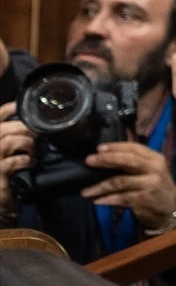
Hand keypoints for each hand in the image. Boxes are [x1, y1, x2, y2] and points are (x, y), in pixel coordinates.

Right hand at [0, 103, 33, 220]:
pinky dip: (26, 160)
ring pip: (9, 141)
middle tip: (37, 136)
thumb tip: (33, 124)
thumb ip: (14, 136)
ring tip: (34, 150)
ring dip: (27, 144)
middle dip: (25, 128)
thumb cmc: (6, 174)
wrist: (1, 202)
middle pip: (4, 128)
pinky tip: (32, 163)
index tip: (25, 107)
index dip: (10, 108)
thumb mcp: (7, 152)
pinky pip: (13, 162)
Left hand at [82, 141, 175, 231]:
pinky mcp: (143, 199)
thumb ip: (136, 163)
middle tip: (89, 161)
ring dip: (100, 186)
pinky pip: (120, 198)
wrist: (171, 208)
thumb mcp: (151, 170)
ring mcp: (149, 184)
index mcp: (155, 158)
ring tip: (85, 191)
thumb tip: (108, 157)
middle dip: (106, 160)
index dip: (116, 147)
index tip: (99, 148)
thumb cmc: (157, 187)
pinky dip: (107, 199)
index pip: (134, 148)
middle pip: (128, 161)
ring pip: (120, 181)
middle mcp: (154, 168)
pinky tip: (96, 201)